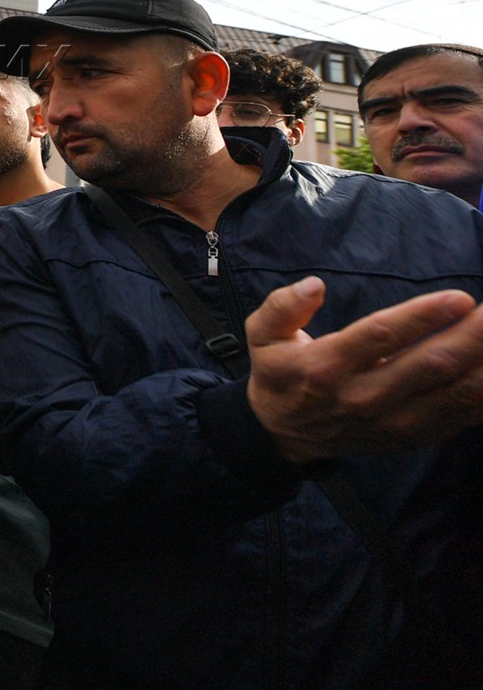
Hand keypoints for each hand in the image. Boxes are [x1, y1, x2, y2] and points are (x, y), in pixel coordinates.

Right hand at [246, 277, 482, 462]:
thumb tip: (314, 285)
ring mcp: (391, 422)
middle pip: (428, 365)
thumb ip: (282, 306)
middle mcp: (362, 396)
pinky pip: (458, 418)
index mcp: (326, 366)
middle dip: (472, 337)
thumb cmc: (278, 375)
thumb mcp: (261, 335)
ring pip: (452, 395)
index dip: (423, 317)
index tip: (460, 298)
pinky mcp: (411, 437)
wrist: (282, 436)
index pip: (381, 337)